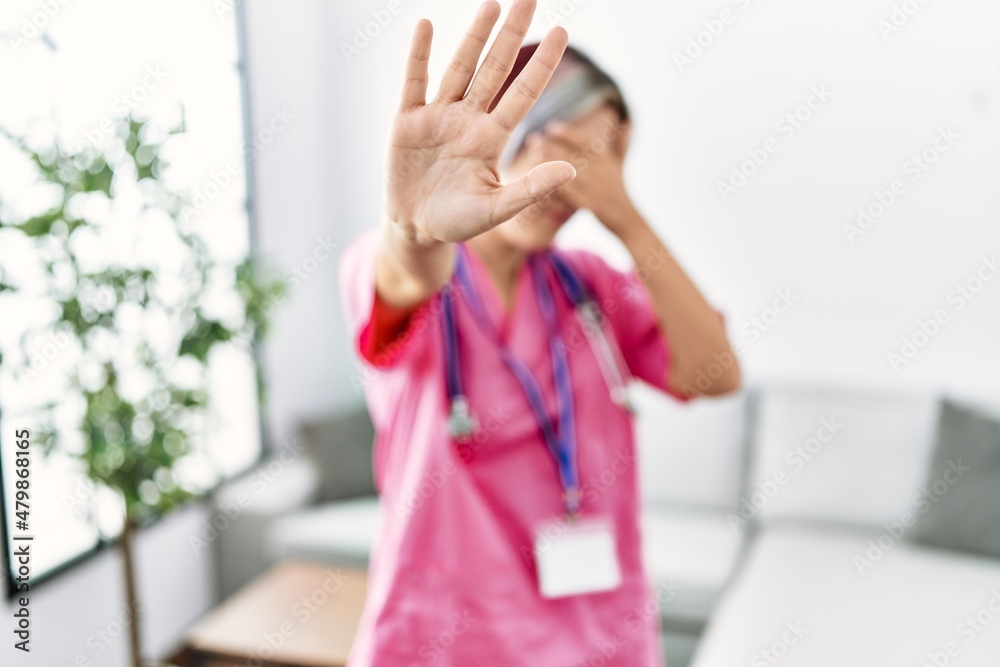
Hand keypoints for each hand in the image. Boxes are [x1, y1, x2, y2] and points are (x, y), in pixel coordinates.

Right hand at [383, 0, 575, 245]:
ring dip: (474, 37)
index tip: (562, 33)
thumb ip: (531, 189)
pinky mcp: (407, 120)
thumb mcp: (496, 209)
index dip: (541, 64)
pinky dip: (419, 55)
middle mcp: (468, 120)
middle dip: (512, 35)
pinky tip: (427, 26)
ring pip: (459, 68)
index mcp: (491, 138)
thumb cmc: (458, 221)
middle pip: (495, 69)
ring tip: (492, 4)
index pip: (523, 93)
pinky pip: (414, 82)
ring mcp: (438, 116)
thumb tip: (571, 170)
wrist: (415, 229)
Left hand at [531, 117, 637, 234]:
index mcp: (608, 161)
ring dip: (551, 164)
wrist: (629, 222)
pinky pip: (571, 196)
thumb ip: (621, 145)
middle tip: (533, 139)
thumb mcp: (621, 167)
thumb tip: (626, 122)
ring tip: (533, 156)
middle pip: (574, 155)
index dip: (569, 134)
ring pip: (571, 173)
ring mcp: (598, 189)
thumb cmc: (621, 193)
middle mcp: (603, 173)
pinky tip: (540, 184)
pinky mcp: (592, 206)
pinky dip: (556, 189)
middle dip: (553, 146)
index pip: (586, 143)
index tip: (551, 127)